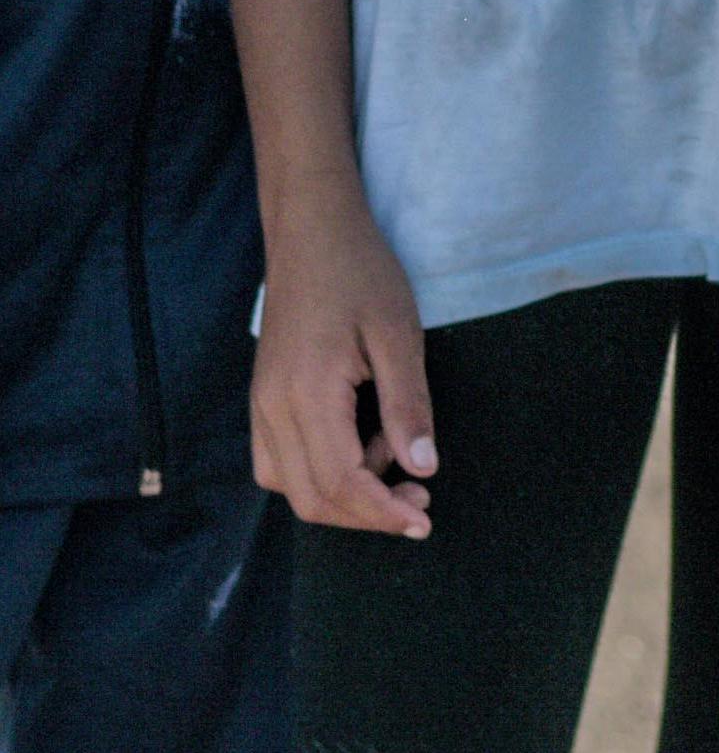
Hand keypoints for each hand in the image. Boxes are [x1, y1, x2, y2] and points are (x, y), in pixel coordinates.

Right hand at [251, 196, 435, 535]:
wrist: (311, 230)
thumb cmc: (361, 273)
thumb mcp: (399, 334)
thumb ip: (408, 405)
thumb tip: (423, 470)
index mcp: (306, 394)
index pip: (340, 483)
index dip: (382, 514)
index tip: (424, 521)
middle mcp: (271, 409)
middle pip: (312, 498)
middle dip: (368, 514)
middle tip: (420, 499)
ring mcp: (261, 406)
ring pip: (291, 487)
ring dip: (344, 495)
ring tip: (394, 456)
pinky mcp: (262, 399)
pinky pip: (279, 463)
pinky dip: (320, 474)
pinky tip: (360, 446)